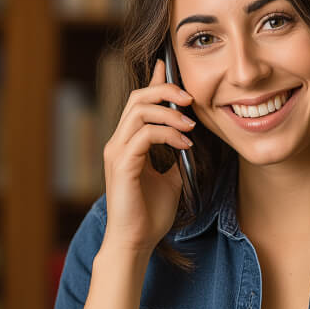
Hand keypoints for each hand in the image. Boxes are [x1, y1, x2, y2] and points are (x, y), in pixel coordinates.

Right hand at [101, 59, 194, 253]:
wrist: (137, 241)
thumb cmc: (150, 215)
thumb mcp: (171, 180)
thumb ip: (175, 158)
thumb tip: (188, 141)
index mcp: (128, 144)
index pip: (139, 103)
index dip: (155, 82)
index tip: (170, 67)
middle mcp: (119, 143)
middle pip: (137, 98)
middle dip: (166, 91)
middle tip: (191, 100)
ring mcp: (118, 152)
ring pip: (139, 111)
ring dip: (170, 113)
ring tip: (191, 127)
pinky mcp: (123, 164)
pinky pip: (145, 134)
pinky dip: (168, 134)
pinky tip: (185, 145)